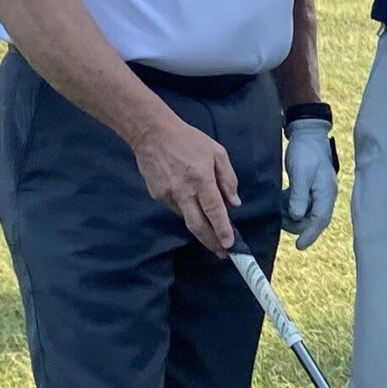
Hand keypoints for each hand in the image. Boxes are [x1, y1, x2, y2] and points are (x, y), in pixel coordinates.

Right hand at [132, 113, 241, 255]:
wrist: (152, 134)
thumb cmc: (189, 140)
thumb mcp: (217, 152)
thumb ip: (228, 179)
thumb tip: (234, 203)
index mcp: (201, 180)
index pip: (214, 211)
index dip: (222, 230)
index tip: (229, 245)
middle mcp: (183, 192)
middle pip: (198, 225)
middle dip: (211, 242)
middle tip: (222, 253)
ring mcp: (167, 196)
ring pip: (187, 218)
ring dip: (200, 226)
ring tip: (213, 231)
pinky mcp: (157, 196)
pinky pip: (177, 208)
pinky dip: (188, 210)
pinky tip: (192, 204)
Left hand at [281, 118, 338, 249]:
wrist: (308, 134)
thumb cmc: (306, 152)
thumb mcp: (301, 173)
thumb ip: (299, 196)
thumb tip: (297, 217)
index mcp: (326, 193)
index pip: (320, 220)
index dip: (310, 234)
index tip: (299, 246)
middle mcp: (325, 196)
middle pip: (313, 220)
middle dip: (297, 224)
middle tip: (279, 219)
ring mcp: (318, 193)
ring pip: (306, 214)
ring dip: (292, 216)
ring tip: (279, 209)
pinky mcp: (310, 189)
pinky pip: (302, 205)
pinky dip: (291, 207)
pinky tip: (281, 202)